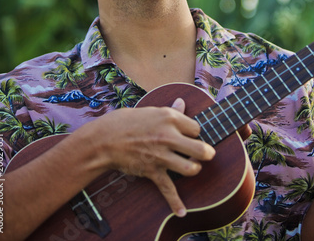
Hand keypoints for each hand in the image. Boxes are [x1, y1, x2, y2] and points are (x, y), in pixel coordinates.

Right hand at [85, 98, 214, 216]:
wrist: (105, 139)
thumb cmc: (126, 122)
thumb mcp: (150, 111)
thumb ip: (170, 110)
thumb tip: (182, 102)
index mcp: (169, 118)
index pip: (196, 127)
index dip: (194, 132)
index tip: (190, 135)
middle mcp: (168, 136)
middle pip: (200, 148)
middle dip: (207, 152)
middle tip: (208, 153)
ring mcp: (161, 155)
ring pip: (190, 168)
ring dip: (194, 169)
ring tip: (193, 167)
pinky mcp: (152, 171)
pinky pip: (168, 189)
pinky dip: (175, 202)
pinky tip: (182, 211)